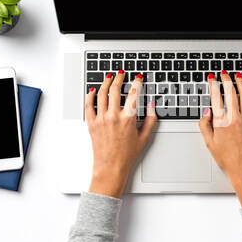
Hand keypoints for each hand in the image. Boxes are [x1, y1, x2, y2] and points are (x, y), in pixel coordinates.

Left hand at [84, 70, 157, 196]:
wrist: (110, 167)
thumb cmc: (127, 155)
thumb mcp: (144, 137)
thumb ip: (151, 119)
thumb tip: (153, 105)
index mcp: (128, 119)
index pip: (134, 94)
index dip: (137, 83)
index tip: (139, 78)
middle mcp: (113, 117)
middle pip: (116, 90)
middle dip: (119, 78)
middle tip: (121, 74)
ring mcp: (101, 119)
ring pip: (102, 94)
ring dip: (106, 83)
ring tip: (109, 77)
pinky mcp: (91, 123)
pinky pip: (89, 105)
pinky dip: (90, 95)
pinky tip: (93, 90)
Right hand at [198, 70, 241, 206]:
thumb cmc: (227, 160)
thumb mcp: (209, 143)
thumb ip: (204, 125)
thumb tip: (206, 112)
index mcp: (221, 123)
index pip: (216, 98)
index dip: (213, 85)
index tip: (211, 78)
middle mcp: (235, 119)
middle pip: (230, 93)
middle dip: (226, 80)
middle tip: (223, 73)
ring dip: (241, 83)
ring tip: (238, 76)